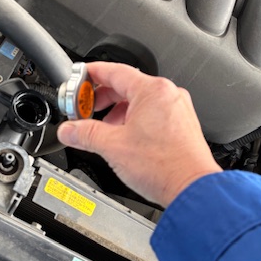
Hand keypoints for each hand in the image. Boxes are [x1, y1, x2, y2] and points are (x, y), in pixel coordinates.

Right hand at [57, 62, 221, 207]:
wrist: (192, 189)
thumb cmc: (165, 166)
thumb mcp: (113, 147)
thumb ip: (85, 134)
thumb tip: (69, 130)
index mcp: (153, 91)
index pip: (114, 71)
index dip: (91, 74)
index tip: (78, 79)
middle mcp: (169, 96)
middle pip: (126, 87)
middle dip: (101, 99)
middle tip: (84, 111)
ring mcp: (178, 111)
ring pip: (140, 103)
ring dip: (117, 113)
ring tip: (103, 131)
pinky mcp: (182, 127)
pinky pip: (153, 116)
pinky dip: (134, 122)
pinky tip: (124, 140)